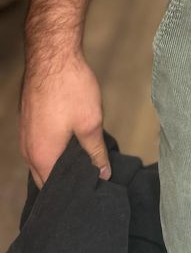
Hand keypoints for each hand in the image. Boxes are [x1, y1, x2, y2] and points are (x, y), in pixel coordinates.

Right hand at [18, 49, 110, 189]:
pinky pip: (39, 146)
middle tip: (89, 181)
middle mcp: (28, 151)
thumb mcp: (90, 123)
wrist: (52, 56)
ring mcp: (26, 135)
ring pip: (41, 161)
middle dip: (65, 182)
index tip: (89, 195)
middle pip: (45, 178)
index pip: (53, 190)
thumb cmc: (71, 89)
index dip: (71, 195)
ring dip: (59, 165)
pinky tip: (71, 144)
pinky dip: (53, 151)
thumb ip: (96, 153)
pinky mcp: (29, 122)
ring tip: (83, 165)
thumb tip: (103, 174)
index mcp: (42, 157)